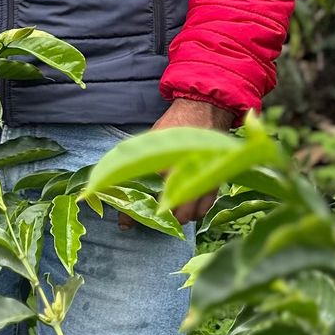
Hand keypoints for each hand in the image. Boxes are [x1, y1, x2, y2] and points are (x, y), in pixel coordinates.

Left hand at [117, 97, 234, 229]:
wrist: (204, 111)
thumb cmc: (173, 125)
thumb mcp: (149, 142)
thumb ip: (135, 164)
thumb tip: (118, 185)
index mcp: (165, 169)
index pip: (146, 200)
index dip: (133, 216)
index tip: (125, 223)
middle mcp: (187, 180)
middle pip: (174, 215)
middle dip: (160, 220)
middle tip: (148, 217)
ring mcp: (205, 182)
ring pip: (192, 215)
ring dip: (179, 218)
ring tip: (166, 213)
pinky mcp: (216, 181)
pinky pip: (206, 206)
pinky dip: (195, 211)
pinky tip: (185, 206)